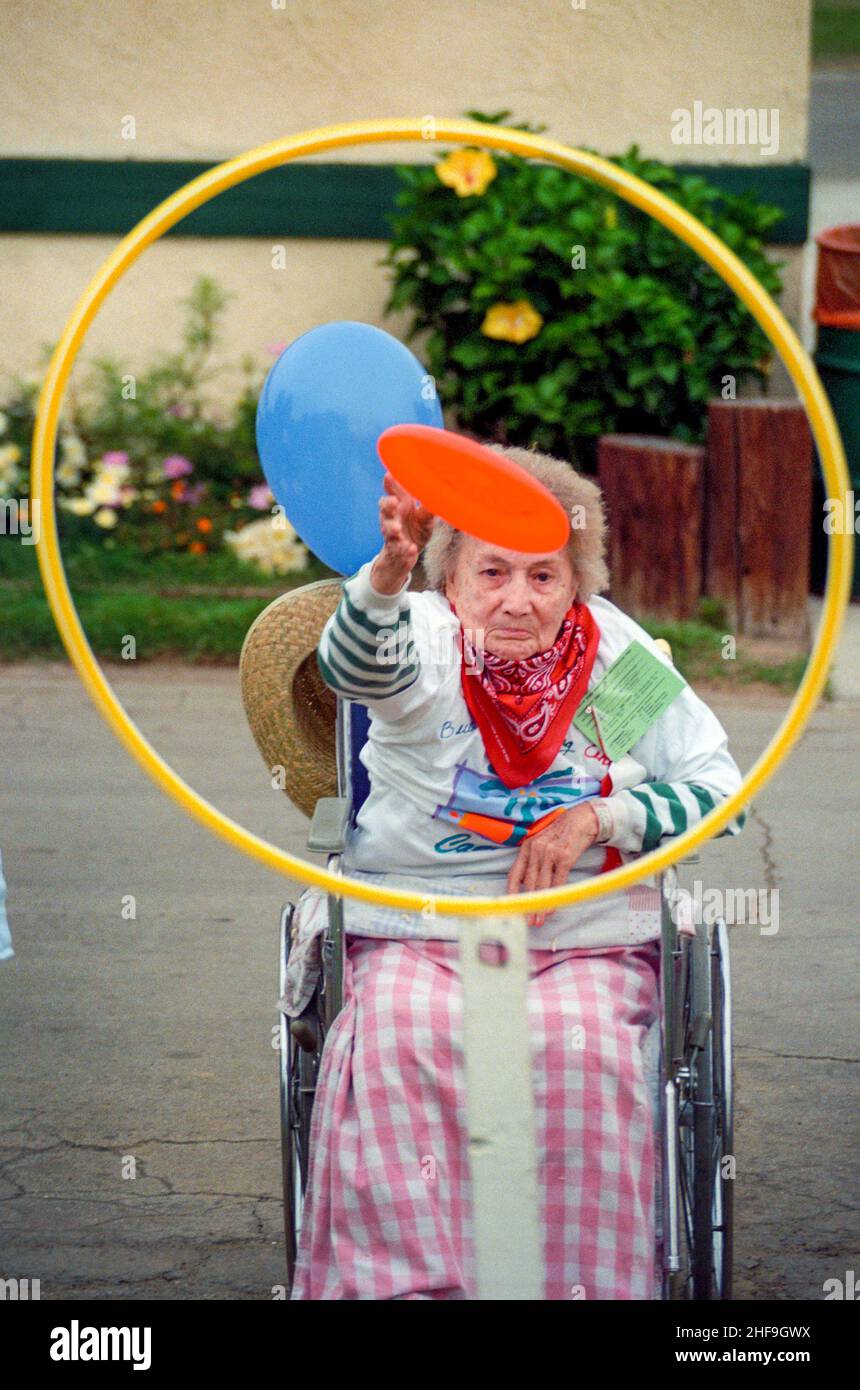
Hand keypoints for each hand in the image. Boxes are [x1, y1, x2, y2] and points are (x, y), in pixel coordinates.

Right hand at [370, 473, 434, 594]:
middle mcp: (392, 520)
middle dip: (388, 505)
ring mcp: (392, 537)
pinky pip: (398, 550)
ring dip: (392, 529)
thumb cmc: (414, 533)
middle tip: (393, 501)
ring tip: (397, 529)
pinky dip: (404, 550)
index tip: (389, 475)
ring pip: (388, 531)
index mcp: (399, 509)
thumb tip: (439, 492)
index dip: (390, 485)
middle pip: (385, 510)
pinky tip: (410, 549)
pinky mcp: (396, 552)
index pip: (392, 495)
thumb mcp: (423, 519)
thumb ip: (427, 507)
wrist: (403, 559)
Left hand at [506, 802, 600, 928]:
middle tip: (527, 920)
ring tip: (539, 920)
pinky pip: (557, 881)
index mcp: (528, 847)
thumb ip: (534, 859)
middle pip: (529, 883)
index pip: (515, 872)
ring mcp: (550, 853)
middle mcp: (536, 850)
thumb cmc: (563, 833)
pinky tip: (552, 908)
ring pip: (542, 885)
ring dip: (540, 906)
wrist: (582, 819)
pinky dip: (555, 896)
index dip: (512, 891)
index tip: (511, 905)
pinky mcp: (564, 857)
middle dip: (528, 904)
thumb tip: (527, 881)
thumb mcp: (542, 841)